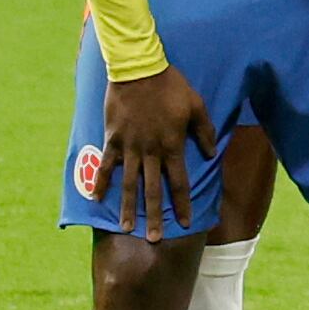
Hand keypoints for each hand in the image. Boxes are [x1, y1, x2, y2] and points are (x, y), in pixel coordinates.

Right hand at [100, 67, 215, 239]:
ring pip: (129, 183)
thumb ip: (204, 132)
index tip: (185, 223)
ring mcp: (130, 147)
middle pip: (153, 190)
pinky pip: (106, 165)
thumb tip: (211, 153)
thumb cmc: (172, 86)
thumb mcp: (196, 106)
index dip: (182, 204)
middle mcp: (151, 151)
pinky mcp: (113, 139)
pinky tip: (97, 199)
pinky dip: (101, 182)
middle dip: (155, 216)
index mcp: (172, 145)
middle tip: (155, 239)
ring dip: (128, 207)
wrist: (139, 69)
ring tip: (127, 228)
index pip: (179, 182)